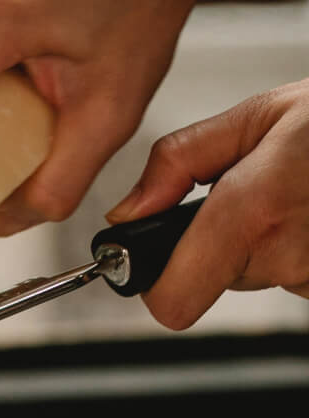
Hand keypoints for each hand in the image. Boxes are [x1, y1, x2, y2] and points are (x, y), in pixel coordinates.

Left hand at [106, 79, 308, 326]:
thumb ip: (180, 163)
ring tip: (303, 195)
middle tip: (262, 195)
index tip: (162, 259)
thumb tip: (126, 212)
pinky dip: (303, 248)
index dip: (160, 285)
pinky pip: (299, 277)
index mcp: (251, 211)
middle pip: (215, 282)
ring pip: (262, 277)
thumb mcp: (261, 115)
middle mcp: (285, 254)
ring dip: (270, 243)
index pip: (173, 302)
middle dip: (224, 244)